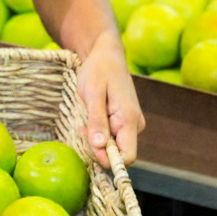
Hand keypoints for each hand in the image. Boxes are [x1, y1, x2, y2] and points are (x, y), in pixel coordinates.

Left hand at [76, 33, 143, 169]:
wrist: (106, 54)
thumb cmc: (99, 70)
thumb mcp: (92, 93)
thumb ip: (96, 120)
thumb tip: (100, 146)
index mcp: (130, 119)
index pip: (128, 156)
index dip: (109, 160)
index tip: (90, 148)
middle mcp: (135, 125)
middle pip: (118, 153)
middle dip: (97, 147)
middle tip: (81, 128)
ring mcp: (130, 124)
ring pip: (113, 146)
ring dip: (95, 140)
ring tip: (84, 121)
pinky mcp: (124, 122)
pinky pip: (111, 137)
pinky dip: (98, 133)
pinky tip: (89, 121)